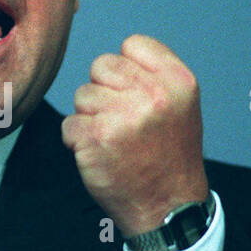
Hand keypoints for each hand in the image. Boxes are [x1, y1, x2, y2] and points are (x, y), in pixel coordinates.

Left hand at [60, 34, 208, 237]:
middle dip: (104, 91)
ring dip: (90, 117)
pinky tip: (101, 155)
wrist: (168, 206)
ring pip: (82, 95)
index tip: (134, 93)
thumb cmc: (169, 154)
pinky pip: (69, 124)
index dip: (126, 68)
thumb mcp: (180, 106)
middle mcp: (153, 95)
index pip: (133, 44)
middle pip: (102, 65)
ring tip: (114, 140)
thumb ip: (153, 75)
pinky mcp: (96, 139)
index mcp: (178, 81)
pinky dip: (78, 141)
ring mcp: (123, 116)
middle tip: (122, 120)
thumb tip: (113, 59)